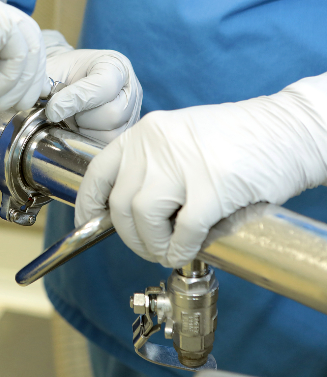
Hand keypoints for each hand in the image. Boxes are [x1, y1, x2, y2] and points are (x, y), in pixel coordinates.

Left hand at [42, 30, 141, 143]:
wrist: (68, 80)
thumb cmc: (61, 73)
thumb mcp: (52, 69)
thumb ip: (46, 82)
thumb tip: (50, 110)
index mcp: (115, 65)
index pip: (104, 85)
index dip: (76, 99)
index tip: (52, 109)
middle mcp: (130, 89)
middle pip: (112, 114)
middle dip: (82, 117)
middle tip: (67, 112)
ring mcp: (131, 113)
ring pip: (110, 134)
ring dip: (84, 131)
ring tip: (74, 119)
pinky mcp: (125, 133)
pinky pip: (108, 146)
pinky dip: (88, 141)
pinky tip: (80, 129)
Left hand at [76, 74, 326, 267]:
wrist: (289, 130)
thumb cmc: (237, 141)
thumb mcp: (179, 141)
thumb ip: (150, 168)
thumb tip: (126, 214)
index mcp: (145, 133)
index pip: (97, 172)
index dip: (88, 204)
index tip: (89, 223)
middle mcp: (155, 144)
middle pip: (120, 203)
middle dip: (129, 236)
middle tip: (147, 247)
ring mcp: (182, 163)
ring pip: (144, 218)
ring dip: (154, 244)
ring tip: (168, 249)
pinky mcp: (212, 187)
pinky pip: (183, 231)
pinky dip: (183, 248)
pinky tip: (190, 248)